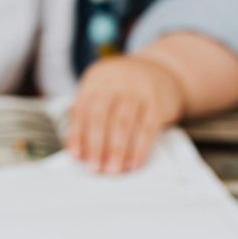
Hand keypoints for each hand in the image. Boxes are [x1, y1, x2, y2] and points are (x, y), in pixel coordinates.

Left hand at [66, 54, 184, 173]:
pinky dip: (140, 149)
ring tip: (114, 169)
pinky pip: (147, 128)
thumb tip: (79, 152)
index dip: (77, 135)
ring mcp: (137, 90)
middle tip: (95, 167)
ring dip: (118, 150)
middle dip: (96, 146)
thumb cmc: (123, 88)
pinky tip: (134, 163)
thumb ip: (87, 114)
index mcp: (95, 80)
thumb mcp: (101, 90)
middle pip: (101, 117)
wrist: (161, 70)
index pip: (81, 110)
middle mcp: (115, 82)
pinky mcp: (157, 101)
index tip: (76, 156)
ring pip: (124, 123)